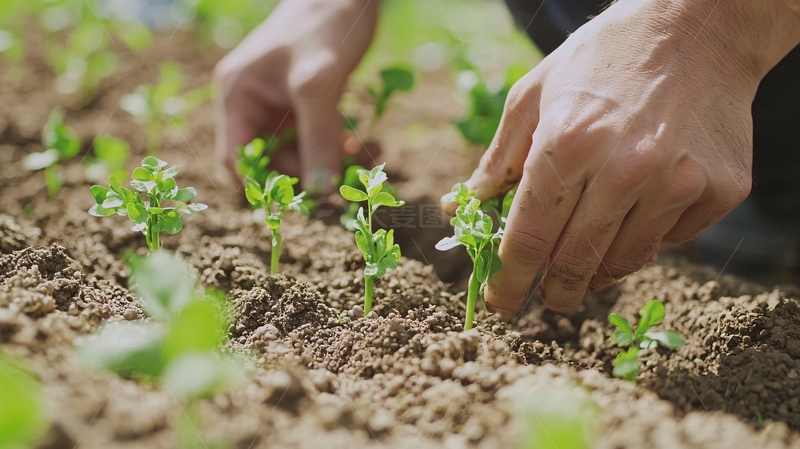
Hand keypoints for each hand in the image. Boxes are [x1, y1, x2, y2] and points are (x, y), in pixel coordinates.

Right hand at [214, 0, 377, 192]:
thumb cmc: (325, 24)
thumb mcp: (320, 84)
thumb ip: (319, 139)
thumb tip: (322, 192)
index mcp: (238, 95)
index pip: (237, 158)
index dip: (265, 186)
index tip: (301, 201)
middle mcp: (254, 103)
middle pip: (274, 161)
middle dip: (312, 173)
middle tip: (350, 183)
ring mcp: (282, 103)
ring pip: (303, 153)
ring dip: (334, 162)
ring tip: (371, 158)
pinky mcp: (308, 103)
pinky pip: (320, 137)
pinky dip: (343, 146)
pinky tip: (371, 144)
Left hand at [448, 0, 799, 315]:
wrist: (699, 27)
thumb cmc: (602, 59)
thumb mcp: (534, 95)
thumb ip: (497, 160)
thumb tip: (461, 209)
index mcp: (569, 143)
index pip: (529, 237)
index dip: (509, 280)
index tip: (500, 304)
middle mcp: (626, 168)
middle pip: (575, 262)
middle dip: (554, 293)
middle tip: (548, 300)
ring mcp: (678, 181)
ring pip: (624, 261)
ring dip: (597, 273)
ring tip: (586, 265)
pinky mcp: (720, 189)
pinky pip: (671, 239)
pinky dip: (647, 238)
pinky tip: (640, 211)